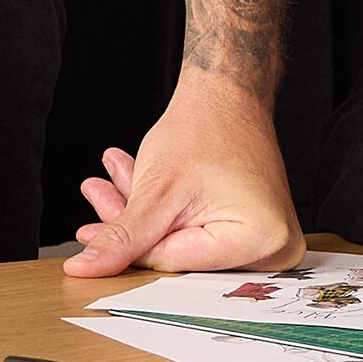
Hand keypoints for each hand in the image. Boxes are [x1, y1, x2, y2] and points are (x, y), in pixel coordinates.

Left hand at [65, 72, 301, 277]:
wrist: (229, 93)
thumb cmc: (207, 126)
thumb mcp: (157, 189)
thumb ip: (123, 237)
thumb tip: (88, 269)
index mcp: (260, 240)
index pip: (176, 262)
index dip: (129, 247)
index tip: (89, 233)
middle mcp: (274, 247)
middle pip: (180, 254)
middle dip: (131, 226)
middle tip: (96, 201)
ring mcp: (266, 240)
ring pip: (183, 241)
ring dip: (141, 216)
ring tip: (106, 186)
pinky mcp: (252, 230)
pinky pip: (196, 231)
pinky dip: (163, 211)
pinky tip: (131, 186)